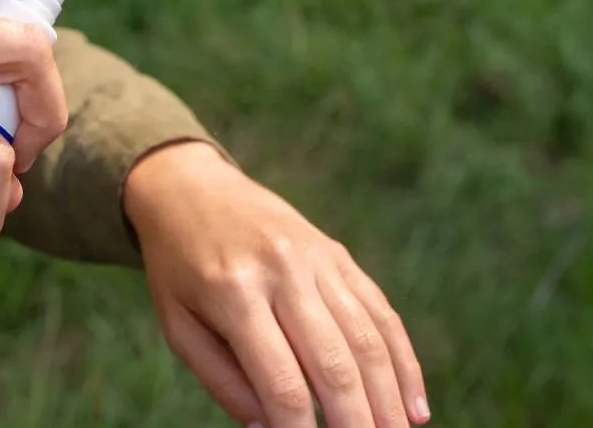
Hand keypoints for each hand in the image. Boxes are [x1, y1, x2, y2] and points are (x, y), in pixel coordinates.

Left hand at [125, 143, 428, 427]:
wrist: (189, 188)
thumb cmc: (178, 269)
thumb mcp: (179, 326)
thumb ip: (223, 382)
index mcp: (233, 293)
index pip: (281, 381)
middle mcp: (282, 271)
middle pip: (335, 364)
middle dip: (358, 423)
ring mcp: (316, 258)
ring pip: (368, 340)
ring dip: (389, 401)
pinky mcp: (336, 254)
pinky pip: (380, 311)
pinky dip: (403, 361)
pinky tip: (413, 406)